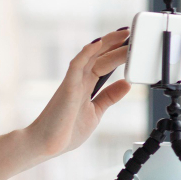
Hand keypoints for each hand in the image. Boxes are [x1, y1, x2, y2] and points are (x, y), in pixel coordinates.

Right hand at [25, 28, 131, 158]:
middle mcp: (79, 81)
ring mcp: (73, 82)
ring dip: (107, 43)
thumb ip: (109, 97)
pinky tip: (99, 42)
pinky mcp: (67, 87)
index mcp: (86, 87)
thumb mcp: (96, 112)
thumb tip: (126, 84)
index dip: (117, 53)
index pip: (104, 64)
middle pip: (101, 57)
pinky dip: (87, 53)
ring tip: (124, 34)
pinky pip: (76, 65)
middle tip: (134, 35)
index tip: (132, 44)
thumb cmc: (65, 132)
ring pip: (91, 56)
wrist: (46, 145)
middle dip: (117, 46)